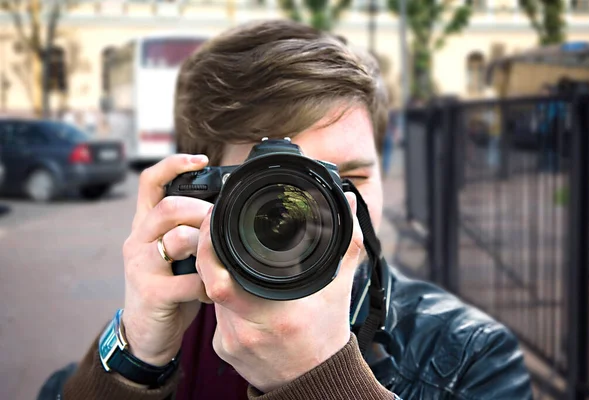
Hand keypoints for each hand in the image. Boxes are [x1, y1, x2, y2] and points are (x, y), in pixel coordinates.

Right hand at [120, 154, 212, 366]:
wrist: (145, 333)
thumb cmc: (167, 287)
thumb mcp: (173, 253)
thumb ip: (188, 230)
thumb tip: (224, 209)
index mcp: (144, 225)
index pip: (149, 182)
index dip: (173, 164)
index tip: (201, 159)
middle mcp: (138, 239)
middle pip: (169, 207)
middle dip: (202, 211)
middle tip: (220, 225)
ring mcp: (141, 265)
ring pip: (179, 238)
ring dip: (208, 248)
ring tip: (218, 261)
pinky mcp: (151, 292)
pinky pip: (189, 280)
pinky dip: (209, 285)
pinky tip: (213, 293)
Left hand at [199, 192, 363, 392]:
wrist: (315, 383)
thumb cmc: (327, 337)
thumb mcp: (339, 289)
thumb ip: (345, 243)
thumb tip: (348, 203)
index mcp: (275, 315)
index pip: (220, 278)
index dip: (209, 247)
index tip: (214, 220)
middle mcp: (246, 331)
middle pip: (211, 280)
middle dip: (214, 253)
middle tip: (220, 231)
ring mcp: (230, 343)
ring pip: (212, 296)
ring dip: (222, 276)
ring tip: (242, 265)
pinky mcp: (222, 350)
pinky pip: (216, 315)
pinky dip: (226, 300)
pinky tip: (244, 294)